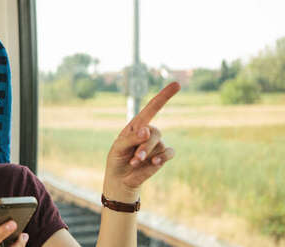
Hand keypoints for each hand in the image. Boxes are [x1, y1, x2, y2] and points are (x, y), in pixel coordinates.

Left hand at [104, 82, 179, 200]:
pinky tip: (154, 164)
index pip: (152, 108)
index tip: (177, 84)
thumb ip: (131, 138)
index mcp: (136, 125)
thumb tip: (147, 130)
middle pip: (155, 132)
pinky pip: (169, 153)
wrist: (120, 179)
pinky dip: (162, 158)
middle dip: (145, 145)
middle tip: (135, 157)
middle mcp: (148, 133)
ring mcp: (157, 145)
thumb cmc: (117, 159)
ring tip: (135, 162)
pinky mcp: (162, 157)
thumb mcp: (118, 148)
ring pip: (159, 143)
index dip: (164, 96)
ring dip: (146, 154)